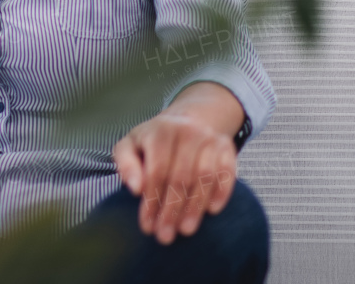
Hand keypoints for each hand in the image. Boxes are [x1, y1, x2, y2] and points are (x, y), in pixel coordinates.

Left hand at [111, 83, 241, 244]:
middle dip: (171, 210)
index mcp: (160, 130)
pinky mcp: (226, 146)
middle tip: (165, 236)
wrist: (187, 119)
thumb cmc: (153, 140)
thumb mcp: (130, 145)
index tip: (147, 226)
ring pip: (204, 177)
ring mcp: (209, 138)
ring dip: (195, 207)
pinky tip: (212, 211)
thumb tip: (135, 189)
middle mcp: (187, 131)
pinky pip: (228, 172)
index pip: (156, 171)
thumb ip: (126, 164)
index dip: (151, 201)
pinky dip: (222, 192)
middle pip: (180, 177)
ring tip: (185, 230)